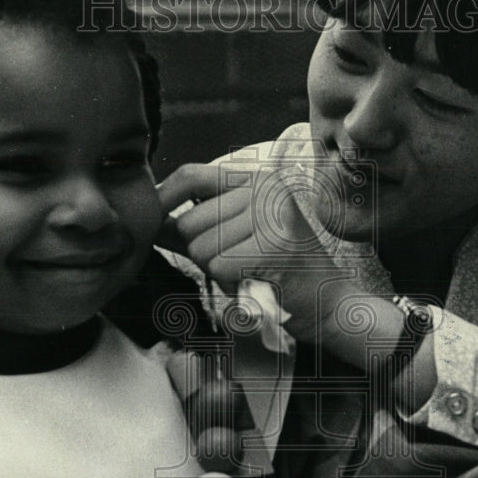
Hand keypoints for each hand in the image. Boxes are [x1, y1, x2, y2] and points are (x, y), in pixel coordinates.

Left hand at [156, 162, 349, 344]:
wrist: (328, 302)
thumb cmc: (280, 271)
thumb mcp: (237, 236)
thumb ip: (196, 225)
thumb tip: (149, 219)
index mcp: (258, 178)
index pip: (191, 174)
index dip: (162, 197)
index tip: (150, 221)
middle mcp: (266, 187)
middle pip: (189, 221)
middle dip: (200, 252)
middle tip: (235, 263)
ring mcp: (271, 214)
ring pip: (200, 247)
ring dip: (216, 270)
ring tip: (248, 271)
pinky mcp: (272, 245)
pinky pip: (217, 267)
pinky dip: (230, 283)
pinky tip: (255, 282)